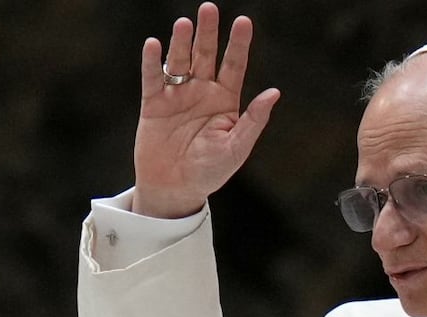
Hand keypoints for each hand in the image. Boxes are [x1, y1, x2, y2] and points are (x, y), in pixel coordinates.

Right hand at [133, 2, 280, 217]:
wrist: (176, 188)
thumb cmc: (210, 171)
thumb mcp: (237, 147)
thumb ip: (253, 120)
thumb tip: (274, 93)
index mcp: (226, 101)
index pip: (234, 66)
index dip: (239, 45)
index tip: (244, 22)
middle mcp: (202, 92)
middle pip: (206, 55)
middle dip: (208, 33)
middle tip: (210, 8)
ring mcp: (177, 95)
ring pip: (179, 61)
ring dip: (181, 43)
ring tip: (185, 24)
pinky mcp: (153, 103)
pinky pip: (152, 78)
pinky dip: (152, 62)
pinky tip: (154, 45)